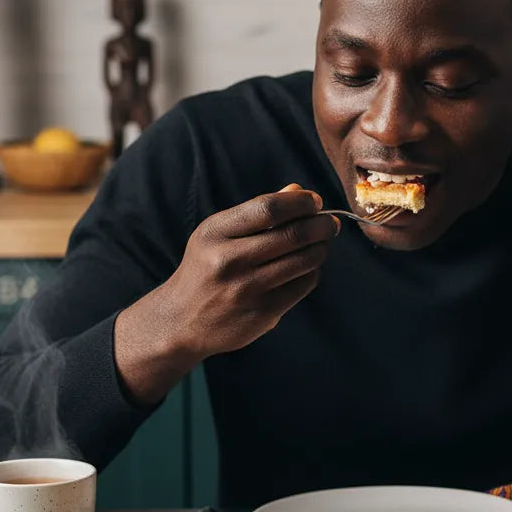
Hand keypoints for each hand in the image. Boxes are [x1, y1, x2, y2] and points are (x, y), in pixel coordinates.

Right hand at [114, 184, 338, 403]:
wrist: (181, 321)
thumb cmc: (206, 268)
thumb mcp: (218, 234)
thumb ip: (257, 212)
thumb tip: (298, 190)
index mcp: (215, 233)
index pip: (268, 208)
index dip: (300, 202)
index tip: (314, 202)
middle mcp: (228, 260)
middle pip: (292, 235)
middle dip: (321, 225)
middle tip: (330, 223)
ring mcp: (246, 289)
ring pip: (303, 261)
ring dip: (320, 248)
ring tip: (321, 243)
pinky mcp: (262, 313)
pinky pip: (303, 285)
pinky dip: (312, 271)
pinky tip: (307, 267)